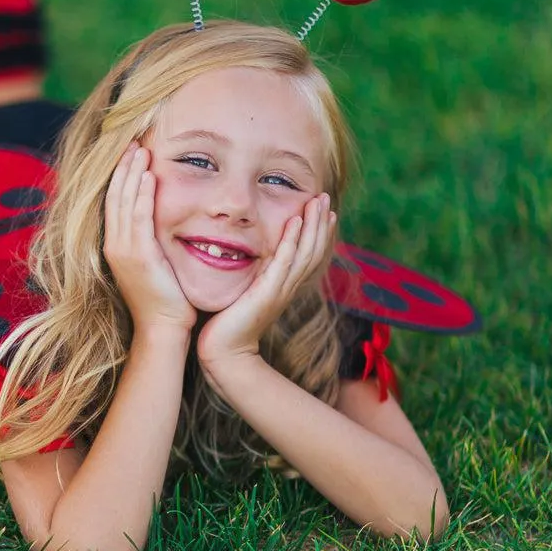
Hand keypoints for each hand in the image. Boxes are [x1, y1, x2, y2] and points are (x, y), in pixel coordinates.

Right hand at [103, 144, 196, 335]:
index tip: (130, 154)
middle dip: (123, 167)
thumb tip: (162, 225)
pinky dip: (141, 194)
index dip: (120, 177)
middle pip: (114, 196)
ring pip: (124, 202)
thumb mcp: (153, 266)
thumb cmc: (165, 301)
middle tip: (133, 142)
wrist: (163, 330)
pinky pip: (138, 217)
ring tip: (140, 149)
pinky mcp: (139, 256)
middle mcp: (114, 246)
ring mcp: (124, 251)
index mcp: (116, 247)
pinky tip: (149, 175)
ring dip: (132, 173)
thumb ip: (152, 243)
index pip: (114, 203)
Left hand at [197, 192, 335, 373]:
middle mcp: (287, 287)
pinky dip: (291, 241)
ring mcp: (280, 290)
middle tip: (326, 197)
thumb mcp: (245, 295)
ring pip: (305, 253)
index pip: (308, 254)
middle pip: (313, 250)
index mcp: (284, 287)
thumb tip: (244, 258)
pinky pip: (284, 262)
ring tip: (317, 202)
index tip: (324, 210)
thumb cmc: (228, 325)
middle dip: (320, 222)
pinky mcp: (267, 293)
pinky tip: (294, 222)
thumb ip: (251, 278)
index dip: (318, 232)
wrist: (225, 353)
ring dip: (312, 225)